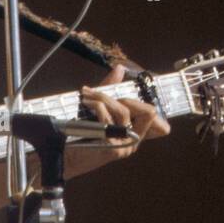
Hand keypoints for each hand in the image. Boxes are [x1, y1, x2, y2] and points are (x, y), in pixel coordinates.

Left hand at [65, 63, 170, 179]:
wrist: (64, 154)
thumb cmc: (83, 131)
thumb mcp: (100, 107)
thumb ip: (111, 89)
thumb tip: (120, 68)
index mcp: (136, 132)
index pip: (159, 121)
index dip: (149, 106)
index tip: (126, 96)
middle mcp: (134, 140)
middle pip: (148, 112)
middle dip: (125, 97)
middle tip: (101, 93)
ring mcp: (125, 146)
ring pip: (124, 112)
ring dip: (104, 98)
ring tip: (87, 95)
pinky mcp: (111, 149)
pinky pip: (108, 120)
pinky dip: (97, 106)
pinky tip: (87, 103)